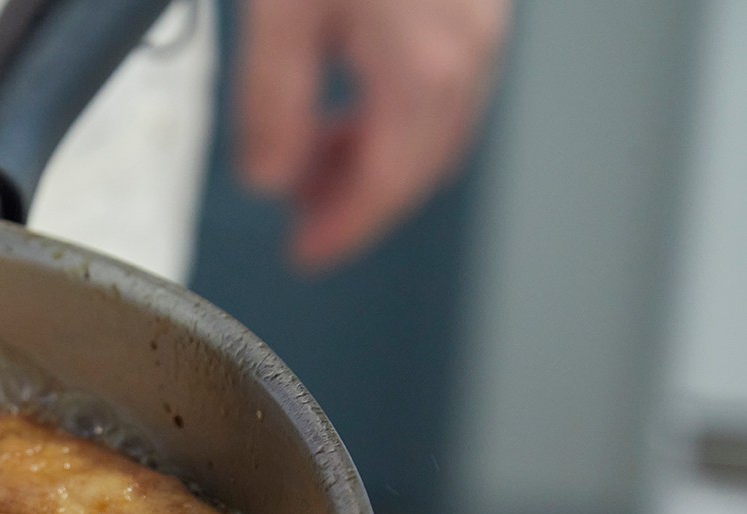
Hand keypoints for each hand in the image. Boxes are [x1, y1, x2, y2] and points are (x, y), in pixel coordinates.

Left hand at [233, 0, 509, 270]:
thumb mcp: (280, 16)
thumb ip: (271, 104)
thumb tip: (267, 181)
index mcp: (421, 66)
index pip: (387, 185)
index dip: (343, 230)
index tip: (306, 255)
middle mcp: (467, 50)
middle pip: (419, 166)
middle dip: (358, 205)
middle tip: (304, 219)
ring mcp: (481, 25)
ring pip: (438, 130)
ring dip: (378, 162)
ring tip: (314, 162)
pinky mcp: (475, 6)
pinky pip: (448, 88)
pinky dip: (400, 120)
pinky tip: (352, 109)